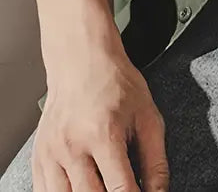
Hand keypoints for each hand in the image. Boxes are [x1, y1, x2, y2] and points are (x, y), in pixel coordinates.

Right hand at [31, 41, 168, 191]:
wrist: (81, 62)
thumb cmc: (114, 84)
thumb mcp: (147, 116)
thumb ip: (155, 160)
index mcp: (103, 135)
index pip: (120, 189)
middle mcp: (72, 147)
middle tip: (122, 187)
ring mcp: (51, 155)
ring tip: (102, 185)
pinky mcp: (38, 158)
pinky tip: (81, 187)